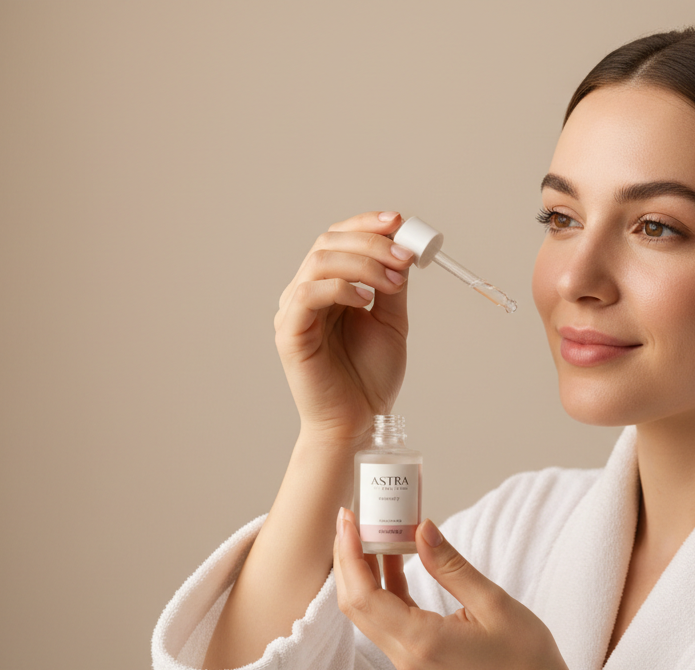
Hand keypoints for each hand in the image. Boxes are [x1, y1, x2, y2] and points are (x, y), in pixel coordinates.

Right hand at [274, 211, 413, 443]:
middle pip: (329, 242)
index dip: (366, 224)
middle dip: (371, 242)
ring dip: (362, 263)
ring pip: (319, 262)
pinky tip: (365, 301)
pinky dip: (340, 288)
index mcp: (328, 287)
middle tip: (405, 256)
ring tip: (393, 283)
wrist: (361, 422)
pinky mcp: (290, 333)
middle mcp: (306, 293)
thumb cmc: (371, 377)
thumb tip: (404, 247)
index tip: (399, 221)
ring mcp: (294, 311)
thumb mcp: (392, 322)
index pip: (338, 238)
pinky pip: (308, 294)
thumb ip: (393, 286)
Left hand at [333, 509, 599, 669]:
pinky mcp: (416, 656)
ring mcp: (408, 659)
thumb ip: (451, 565)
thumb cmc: (524, 656)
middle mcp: (405, 654)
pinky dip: (383, 587)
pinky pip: (387, 618)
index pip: (363, 595)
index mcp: (421, 641)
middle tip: (352, 517)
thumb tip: (421, 528)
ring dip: (362, 571)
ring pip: (366, 611)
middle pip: (355, 603)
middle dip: (346, 558)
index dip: (348, 554)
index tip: (349, 518)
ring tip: (371, 531)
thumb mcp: (492, 602)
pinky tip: (395, 558)